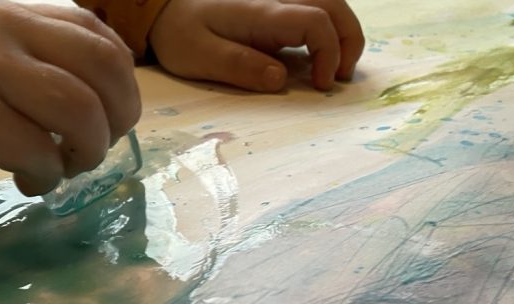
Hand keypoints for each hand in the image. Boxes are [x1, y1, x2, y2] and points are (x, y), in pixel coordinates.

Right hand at [0, 0, 140, 194]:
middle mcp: (8, 37)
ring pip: (81, 111)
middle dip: (121, 117)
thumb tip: (52, 110)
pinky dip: (48, 176)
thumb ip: (11, 58)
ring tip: (65, 168)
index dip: (121, 79)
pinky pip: (38, 153)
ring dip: (89, 150)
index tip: (111, 111)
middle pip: (105, 70)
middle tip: (99, 147)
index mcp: (10, 14)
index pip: (97, 34)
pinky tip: (28, 182)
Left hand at [147, 0, 363, 92]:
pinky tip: (321, 56)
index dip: (329, 54)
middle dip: (350, 40)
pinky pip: (317, 8)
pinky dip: (330, 30)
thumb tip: (279, 78)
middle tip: (341, 77)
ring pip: (331, 2)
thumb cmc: (180, 34)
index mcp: (260, 12)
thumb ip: (238, 66)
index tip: (320, 85)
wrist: (163, 8)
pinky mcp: (278, 6)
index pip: (315, 20)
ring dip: (344, 33)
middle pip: (335, 4)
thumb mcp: (198, 55)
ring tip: (336, 69)